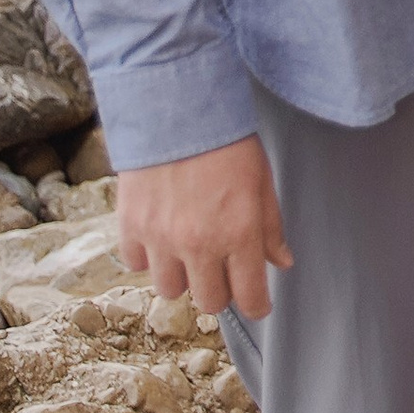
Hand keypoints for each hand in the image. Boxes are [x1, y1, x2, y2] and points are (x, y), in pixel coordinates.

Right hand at [115, 137, 292, 320]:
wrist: (177, 107)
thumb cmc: (225, 140)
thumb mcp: (261, 180)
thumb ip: (271, 227)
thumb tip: (283, 261)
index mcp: (239, 233)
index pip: (250, 296)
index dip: (257, 305)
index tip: (258, 303)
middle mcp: (200, 244)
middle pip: (210, 301)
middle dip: (220, 289)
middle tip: (221, 268)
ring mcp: (161, 238)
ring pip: (171, 290)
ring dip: (182, 276)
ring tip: (186, 250)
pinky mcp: (131, 226)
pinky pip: (137, 265)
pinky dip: (147, 256)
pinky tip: (158, 235)